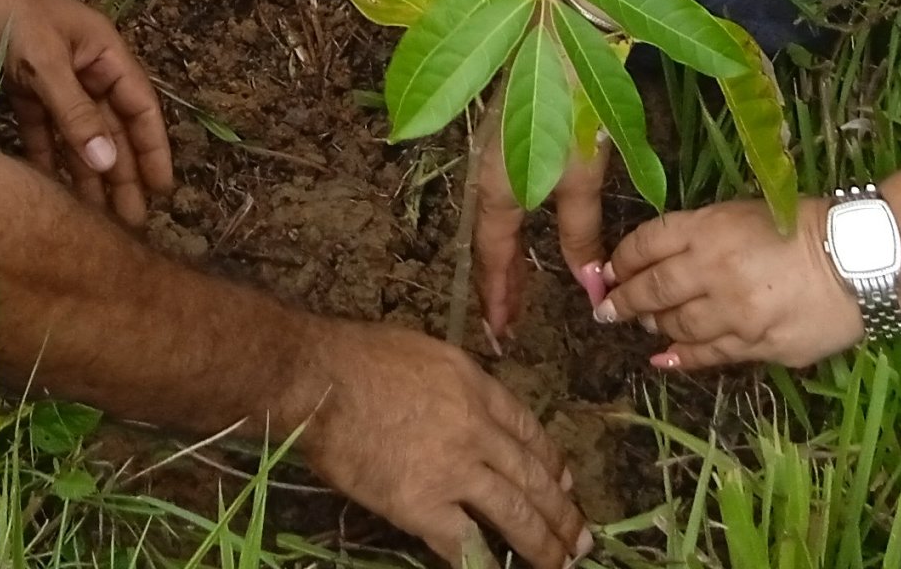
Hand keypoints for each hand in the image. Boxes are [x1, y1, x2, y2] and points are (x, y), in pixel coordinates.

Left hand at [0, 0, 175, 225]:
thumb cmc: (10, 7)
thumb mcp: (46, 63)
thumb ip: (75, 114)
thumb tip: (108, 163)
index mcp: (104, 52)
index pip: (140, 107)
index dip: (152, 149)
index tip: (162, 190)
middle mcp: (85, 66)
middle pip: (110, 126)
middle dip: (121, 170)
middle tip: (130, 220)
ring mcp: (53, 76)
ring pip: (76, 131)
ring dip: (85, 169)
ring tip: (94, 215)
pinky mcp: (23, 84)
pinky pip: (41, 127)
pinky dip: (46, 155)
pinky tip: (49, 187)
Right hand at [291, 323, 586, 564]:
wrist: (319, 378)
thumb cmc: (358, 357)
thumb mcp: (425, 353)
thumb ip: (455, 387)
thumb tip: (466, 415)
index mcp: (476, 387)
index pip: (529, 430)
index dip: (552, 461)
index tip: (565, 482)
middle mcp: (476, 428)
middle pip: (533, 477)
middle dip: (562, 511)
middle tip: (581, 539)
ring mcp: (453, 469)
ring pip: (514, 513)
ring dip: (542, 543)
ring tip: (559, 563)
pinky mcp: (422, 505)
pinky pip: (463, 544)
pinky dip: (482, 563)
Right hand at [469, 120, 610, 348]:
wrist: (561, 33)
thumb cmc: (571, 106)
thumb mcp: (580, 175)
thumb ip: (581, 232)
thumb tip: (589, 287)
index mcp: (497, 189)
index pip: (493, 257)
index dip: (498, 297)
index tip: (500, 335)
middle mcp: (485, 176)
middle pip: (487, 242)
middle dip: (498, 285)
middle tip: (506, 325)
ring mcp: (492, 156)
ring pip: (494, 222)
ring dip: (504, 259)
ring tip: (518, 293)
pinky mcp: (505, 139)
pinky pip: (500, 201)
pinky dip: (509, 230)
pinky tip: (523, 237)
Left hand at [599, 197, 860, 372]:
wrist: (857, 260)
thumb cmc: (799, 225)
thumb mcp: (741, 212)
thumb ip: (698, 233)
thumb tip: (654, 257)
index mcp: (709, 228)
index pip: (647, 243)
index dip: (622, 259)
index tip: (608, 270)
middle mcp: (714, 271)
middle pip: (653, 289)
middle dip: (624, 300)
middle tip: (608, 309)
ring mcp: (736, 313)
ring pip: (678, 326)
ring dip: (655, 326)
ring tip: (645, 324)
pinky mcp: (758, 345)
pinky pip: (711, 354)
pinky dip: (683, 357)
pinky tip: (664, 358)